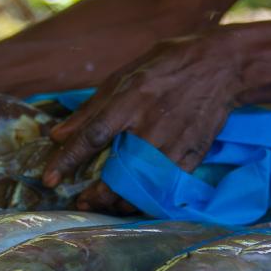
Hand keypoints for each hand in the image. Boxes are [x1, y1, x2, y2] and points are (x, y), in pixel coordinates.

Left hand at [43, 35, 241, 210]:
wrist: (221, 66)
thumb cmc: (165, 66)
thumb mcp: (123, 77)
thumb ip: (90, 108)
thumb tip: (57, 134)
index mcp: (129, 100)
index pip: (91, 136)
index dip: (67, 160)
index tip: (49, 179)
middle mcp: (149, 125)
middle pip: (116, 172)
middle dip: (95, 194)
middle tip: (82, 202)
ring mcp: (173, 143)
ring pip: (140, 186)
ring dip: (119, 201)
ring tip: (105, 203)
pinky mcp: (191, 155)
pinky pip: (164, 187)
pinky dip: (147, 198)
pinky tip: (134, 201)